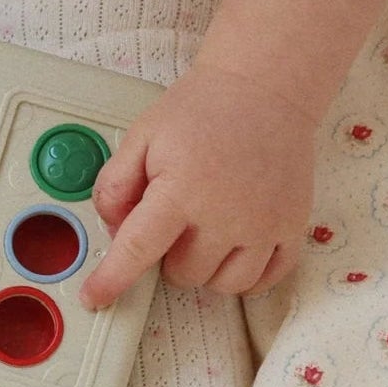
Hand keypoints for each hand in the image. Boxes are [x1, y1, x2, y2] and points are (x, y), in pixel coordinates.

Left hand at [80, 63, 313, 309]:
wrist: (263, 88)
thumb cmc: (201, 110)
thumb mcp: (142, 136)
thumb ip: (116, 184)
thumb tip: (113, 229)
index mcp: (180, 190)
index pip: (138, 250)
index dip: (112, 279)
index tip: (94, 298)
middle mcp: (225, 215)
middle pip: (182, 274)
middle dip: (167, 256)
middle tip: (173, 219)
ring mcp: (264, 225)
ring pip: (224, 285)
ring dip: (205, 270)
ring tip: (203, 234)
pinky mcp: (292, 226)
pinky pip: (267, 280)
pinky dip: (246, 277)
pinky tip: (233, 253)